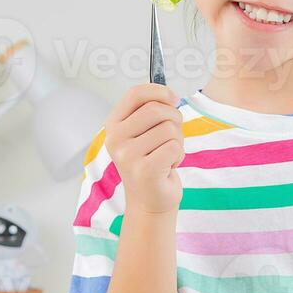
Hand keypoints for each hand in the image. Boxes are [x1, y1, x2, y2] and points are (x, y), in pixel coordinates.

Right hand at [104, 84, 183, 214]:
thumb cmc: (151, 161)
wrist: (149, 200)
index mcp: (114, 124)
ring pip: (169, 129)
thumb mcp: (143, 133)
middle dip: (174, 119)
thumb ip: (151, 111)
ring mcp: (127, 156)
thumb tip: (170, 96)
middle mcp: (115, 139)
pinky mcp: (144, 171)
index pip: (136, 94)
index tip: (173, 100)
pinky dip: (179, 156)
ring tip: (166, 155)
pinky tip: (168, 166)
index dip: (160, 91)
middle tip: (173, 135)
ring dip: (177, 141)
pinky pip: (174, 147)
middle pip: (156, 109)